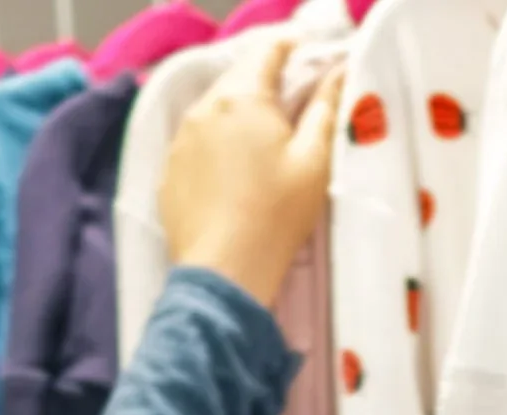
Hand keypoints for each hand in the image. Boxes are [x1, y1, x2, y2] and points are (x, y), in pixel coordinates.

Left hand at [160, 40, 343, 309]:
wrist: (224, 274)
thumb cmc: (276, 217)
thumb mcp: (314, 162)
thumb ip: (326, 110)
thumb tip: (337, 74)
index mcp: (244, 97)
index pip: (268, 50)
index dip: (291, 48)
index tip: (308, 60)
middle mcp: (205, 109)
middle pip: (237, 78)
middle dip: (264, 84)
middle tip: (289, 105)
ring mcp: (181, 141)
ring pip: (213, 111)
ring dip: (237, 117)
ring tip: (259, 145)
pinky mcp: (169, 173)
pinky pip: (195, 146)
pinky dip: (215, 149)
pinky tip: (232, 177)